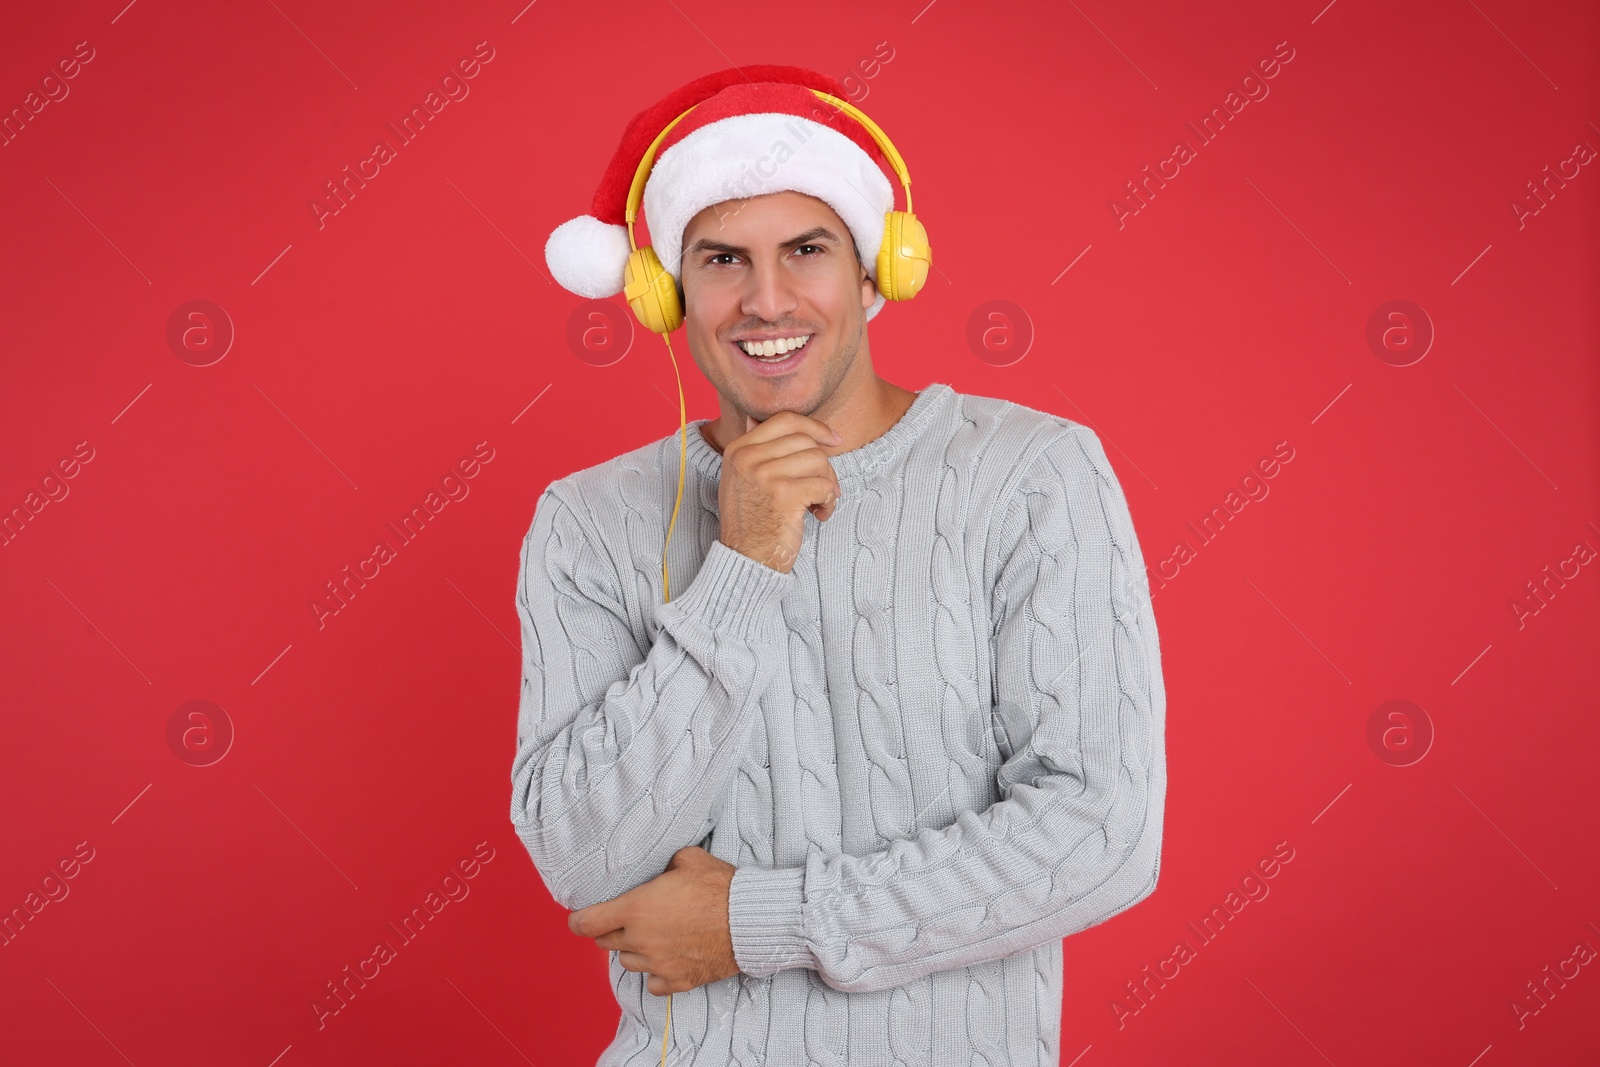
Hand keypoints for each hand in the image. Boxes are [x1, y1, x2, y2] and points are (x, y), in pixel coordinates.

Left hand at [567, 846, 740, 995]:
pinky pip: (652, 983)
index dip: (578, 921)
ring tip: (652, 937)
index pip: (587, 923)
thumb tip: (661, 868)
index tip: (579, 919)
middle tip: (627, 920)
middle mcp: (640, 940)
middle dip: (610, 931)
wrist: (749, 920)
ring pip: (628, 962)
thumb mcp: (688, 859)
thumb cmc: (719, 887)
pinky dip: (655, 973)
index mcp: (635, 910)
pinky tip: (666, 959)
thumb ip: (664, 865)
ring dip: (633, 950)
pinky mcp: (677, 980)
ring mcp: (658, 964)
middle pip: (605, 943)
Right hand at [719, 410, 843, 573]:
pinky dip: (829, 502)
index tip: (833, 439)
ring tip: (817, 504)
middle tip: (823, 489)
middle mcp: (748, 458)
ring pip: (819, 461)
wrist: (745, 560)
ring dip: (827, 484)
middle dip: (824, 465)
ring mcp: (764, 475)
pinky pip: (824, 485)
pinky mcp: (784, 495)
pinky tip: (819, 515)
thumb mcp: (741, 479)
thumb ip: (753, 450)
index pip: (785, 420)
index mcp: (738, 449)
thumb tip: (758, 417)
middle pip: (806, 441)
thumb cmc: (751, 522)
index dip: (815, 427)